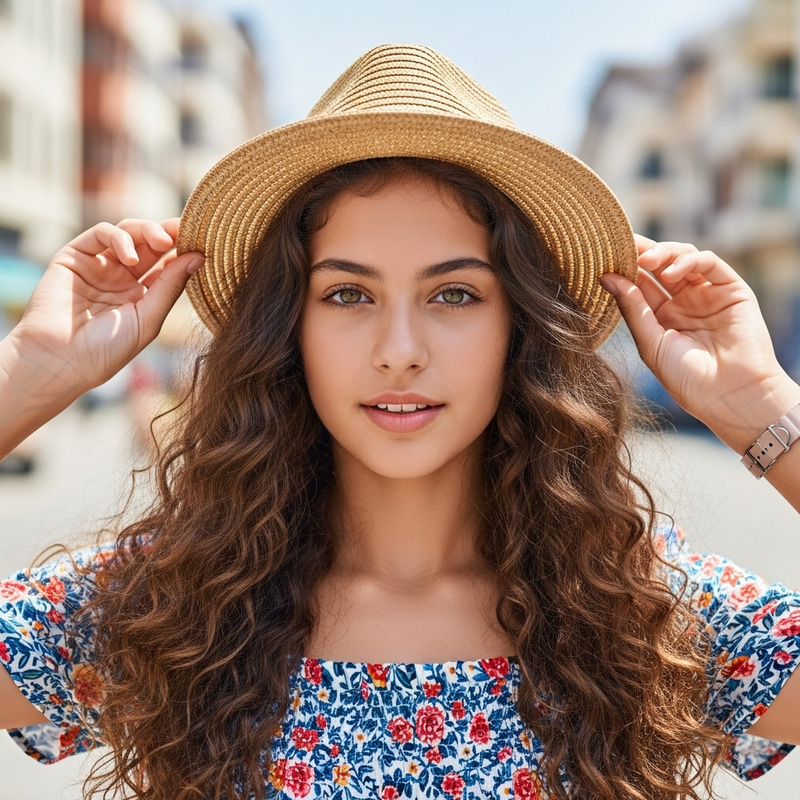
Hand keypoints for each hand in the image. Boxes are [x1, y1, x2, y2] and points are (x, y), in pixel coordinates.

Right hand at [12, 218, 202, 395]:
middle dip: (169, 234)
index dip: (184, 251)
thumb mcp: (148, 319)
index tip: (203, 242)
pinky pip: (100, 234)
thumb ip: (170, 286)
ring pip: (128, 233)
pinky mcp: (74, 256)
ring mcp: (98, 265)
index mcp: (142, 295)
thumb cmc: (106, 350)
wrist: (59, 361)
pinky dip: (119, 236)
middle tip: (184, 231)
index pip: (167, 264)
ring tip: (162, 242)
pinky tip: (130, 255)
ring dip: (148, 231)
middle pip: (151, 244)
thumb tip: (198, 257)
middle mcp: (121, 277)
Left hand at [599, 237, 796, 437]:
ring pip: (683, 257)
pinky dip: (688, 260)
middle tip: (621, 246)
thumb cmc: (687, 379)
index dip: (623, 268)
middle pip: (659, 265)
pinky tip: (670, 273)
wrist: (730, 396)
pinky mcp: (731, 289)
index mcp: (660, 317)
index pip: (639, 283)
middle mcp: (684, 302)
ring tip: (645, 261)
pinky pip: (709, 262)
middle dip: (640, 252)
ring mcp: (707, 294)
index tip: (602, 255)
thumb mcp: (651, 343)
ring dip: (662, 253)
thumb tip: (606, 277)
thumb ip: (632, 309)